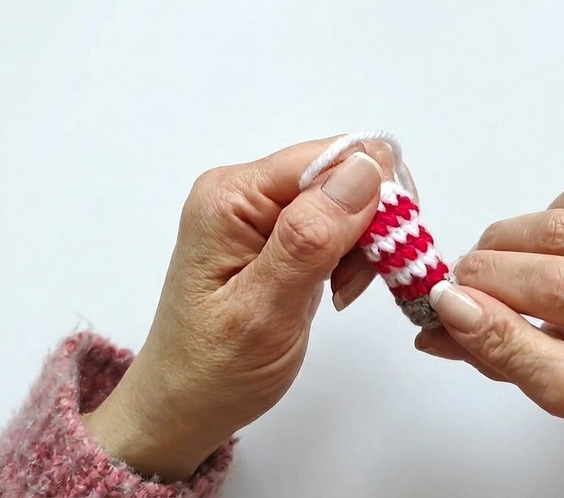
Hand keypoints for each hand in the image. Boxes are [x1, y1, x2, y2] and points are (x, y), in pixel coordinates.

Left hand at [84, 137, 389, 479]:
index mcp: (232, 195)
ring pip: (347, 199)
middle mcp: (244, 190)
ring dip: (362, 244)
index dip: (370, 196)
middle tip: (350, 283)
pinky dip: (350, 255)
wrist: (184, 405)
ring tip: (338, 293)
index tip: (378, 253)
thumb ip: (310, 238)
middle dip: (369, 223)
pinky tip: (334, 289)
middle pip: (343, 173)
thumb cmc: (213, 370)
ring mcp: (259, 212)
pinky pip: (335, 223)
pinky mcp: (277, 234)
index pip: (330, 157)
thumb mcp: (264, 310)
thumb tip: (363, 170)